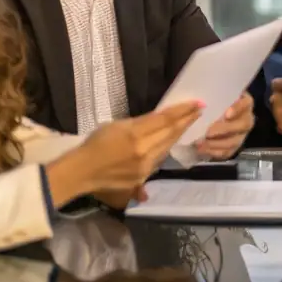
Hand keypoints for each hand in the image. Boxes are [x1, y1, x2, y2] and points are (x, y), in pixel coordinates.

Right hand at [46, 101, 203, 205]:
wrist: (82, 171)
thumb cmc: (95, 143)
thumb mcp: (117, 125)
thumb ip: (140, 124)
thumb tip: (159, 121)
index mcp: (135, 134)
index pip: (164, 120)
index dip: (182, 111)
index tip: (197, 103)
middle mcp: (144, 151)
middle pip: (170, 134)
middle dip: (186, 121)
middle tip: (199, 110)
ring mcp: (145, 167)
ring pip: (167, 148)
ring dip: (178, 134)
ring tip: (189, 123)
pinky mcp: (142, 179)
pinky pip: (158, 160)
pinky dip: (165, 149)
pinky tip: (170, 141)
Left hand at [197, 91, 254, 159]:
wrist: (214, 114)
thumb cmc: (216, 101)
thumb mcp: (217, 95)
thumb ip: (214, 96)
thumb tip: (200, 101)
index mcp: (245, 103)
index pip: (245, 103)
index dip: (237, 109)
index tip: (226, 114)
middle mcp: (247, 119)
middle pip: (242, 125)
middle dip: (224, 129)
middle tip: (208, 132)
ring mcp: (242, 135)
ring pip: (234, 141)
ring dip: (217, 143)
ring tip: (201, 142)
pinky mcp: (235, 147)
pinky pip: (227, 152)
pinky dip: (214, 151)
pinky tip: (202, 149)